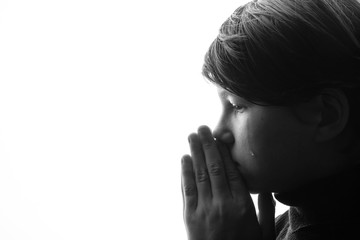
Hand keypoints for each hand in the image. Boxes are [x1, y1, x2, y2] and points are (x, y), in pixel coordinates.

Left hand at [181, 125, 274, 239]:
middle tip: (203, 128)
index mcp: (243, 205)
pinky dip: (185, 172)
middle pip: (215, 167)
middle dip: (207, 145)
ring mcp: (204, 209)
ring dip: (195, 152)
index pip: (232, 171)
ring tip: (192, 136)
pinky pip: (187, 189)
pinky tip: (184, 158)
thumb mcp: (264, 233)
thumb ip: (266, 209)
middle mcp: (223, 204)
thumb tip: (268, 187)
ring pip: (200, 174)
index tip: (220, 137)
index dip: (224, 152)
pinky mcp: (190, 216)